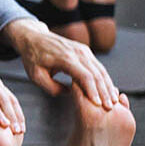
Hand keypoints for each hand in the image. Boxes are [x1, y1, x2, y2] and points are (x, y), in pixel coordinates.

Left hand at [3, 18, 119, 106]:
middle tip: (109, 107)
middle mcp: (77, 52)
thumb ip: (52, 87)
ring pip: (100, 69)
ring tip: (112, 100)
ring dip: (107, 86)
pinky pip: (97, 66)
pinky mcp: (85, 50)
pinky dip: (104, 78)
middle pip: (97, 74)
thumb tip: (71, 94)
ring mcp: (83, 50)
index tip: (98, 104)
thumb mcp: (35, 76)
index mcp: (65, 58)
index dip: (93, 91)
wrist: (33, 38)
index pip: (85, 76)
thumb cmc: (32, 58)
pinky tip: (107, 90)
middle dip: (104, 91)